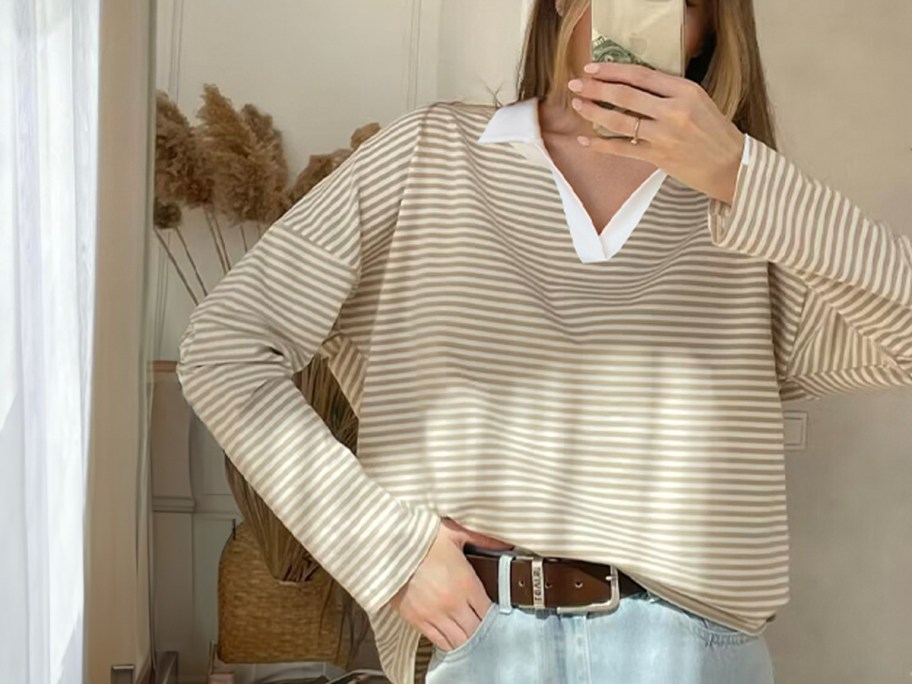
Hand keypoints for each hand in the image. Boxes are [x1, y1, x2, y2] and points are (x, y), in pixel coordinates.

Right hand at [388, 517, 513, 651]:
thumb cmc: (420, 538)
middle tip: (487, 630)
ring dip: (468, 641)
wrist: (388, 546)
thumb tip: (506, 544)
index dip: (496, 618)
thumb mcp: (455, 532)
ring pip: (460, 642)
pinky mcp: (417, 621)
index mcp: (466, 583)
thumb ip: (483, 539)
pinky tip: (453, 640)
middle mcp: (453, 604)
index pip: (490, 613)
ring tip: (471, 637)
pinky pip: (439, 642)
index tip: (498, 616)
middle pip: (477, 632)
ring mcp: (435, 615)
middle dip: (484, 633)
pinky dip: (449, 644)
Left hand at [567, 62, 744, 204]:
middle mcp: (674, 112)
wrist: (729, 165)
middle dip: (596, 88)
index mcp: (685, 91)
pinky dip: (601, 144)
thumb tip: (630, 82)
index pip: (641, 76)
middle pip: (625, 95)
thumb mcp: (698, 99)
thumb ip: (668, 90)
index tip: (592, 68)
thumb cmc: (713, 130)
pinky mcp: (658, 157)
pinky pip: (622, 149)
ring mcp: (664, 136)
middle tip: (576, 84)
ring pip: (620, 121)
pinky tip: (585, 139)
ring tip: (577, 105)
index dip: (613, 70)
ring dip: (594, 112)